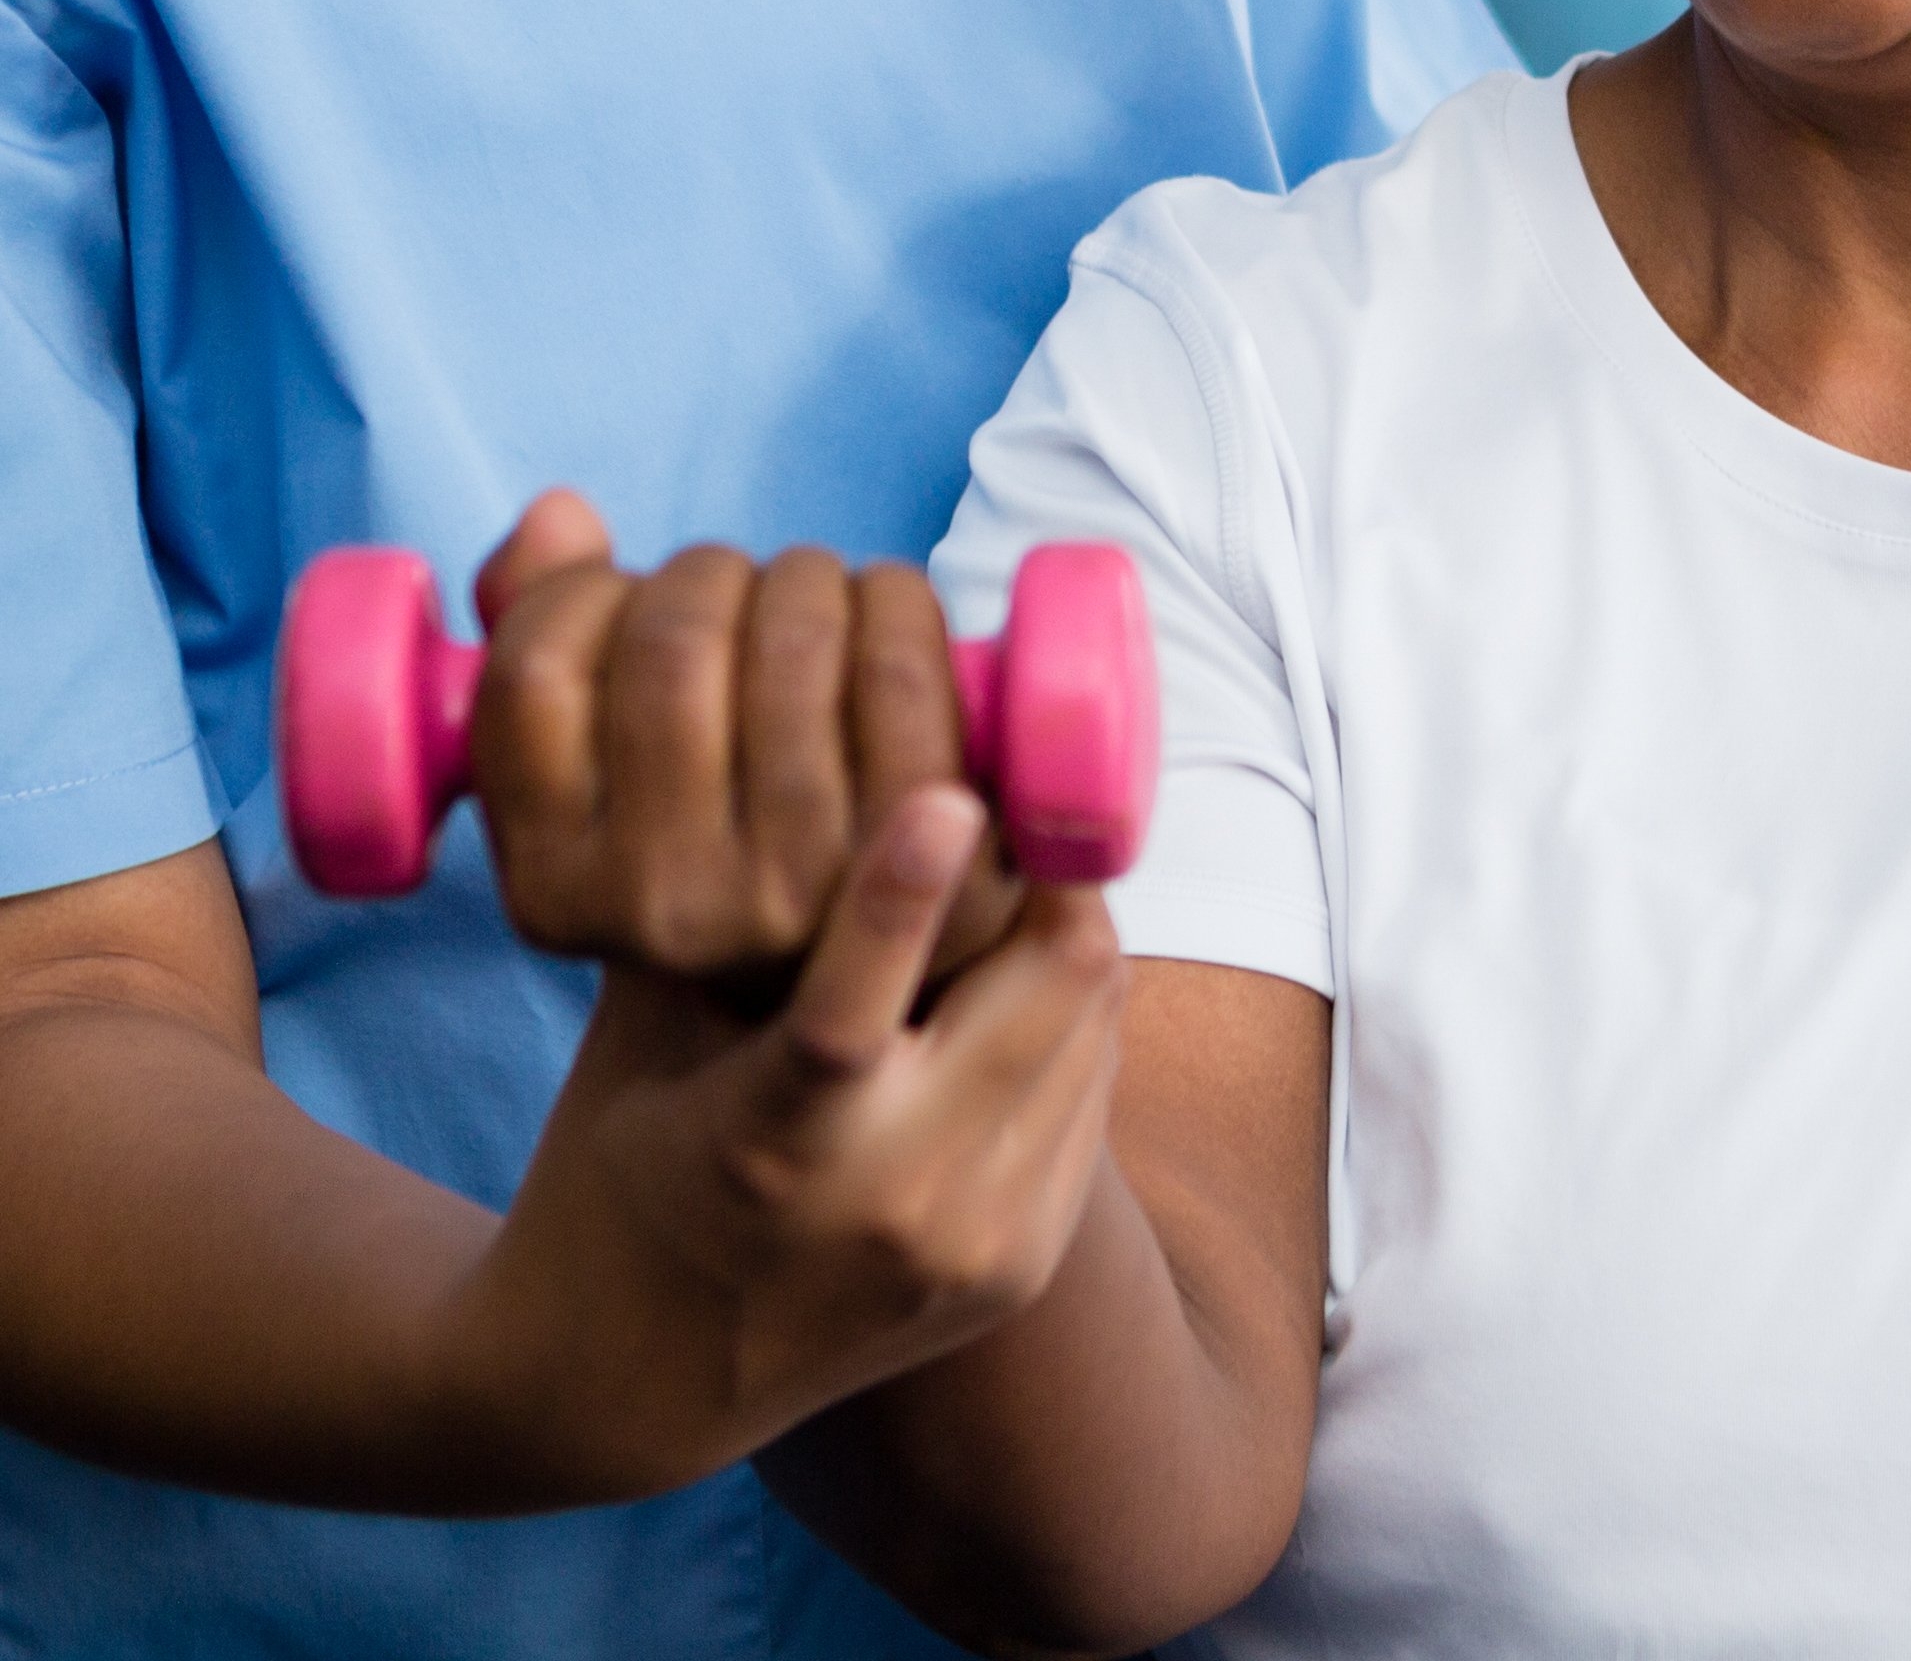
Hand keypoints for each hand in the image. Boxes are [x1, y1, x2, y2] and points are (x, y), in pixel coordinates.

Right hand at [461, 787, 1129, 1495]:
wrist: (630, 1380)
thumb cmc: (624, 1152)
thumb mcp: (647, 1026)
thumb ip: (726, 894)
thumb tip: (791, 721)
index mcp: (767, 1144)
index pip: (848, 1015)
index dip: (905, 895)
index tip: (946, 795)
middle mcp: (889, 1205)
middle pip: (1046, 987)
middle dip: (1045, 873)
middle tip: (1019, 798)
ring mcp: (974, 1244)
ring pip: (1094, 1018)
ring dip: (1067, 932)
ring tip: (1023, 873)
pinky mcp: (1022, 1266)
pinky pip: (1092, 1084)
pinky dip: (1068, 1014)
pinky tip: (1018, 976)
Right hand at [464, 492, 1024, 993]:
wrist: (862, 946)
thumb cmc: (720, 822)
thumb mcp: (602, 774)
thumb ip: (542, 636)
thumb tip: (556, 514)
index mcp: (554, 891)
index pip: (533, 674)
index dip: (584, 589)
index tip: (626, 596)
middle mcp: (664, 907)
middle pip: (673, 640)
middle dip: (711, 570)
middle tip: (738, 588)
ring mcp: (794, 887)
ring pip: (792, 635)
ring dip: (808, 575)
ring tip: (812, 596)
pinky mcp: (917, 848)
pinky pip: (897, 665)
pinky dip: (894, 597)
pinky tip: (885, 609)